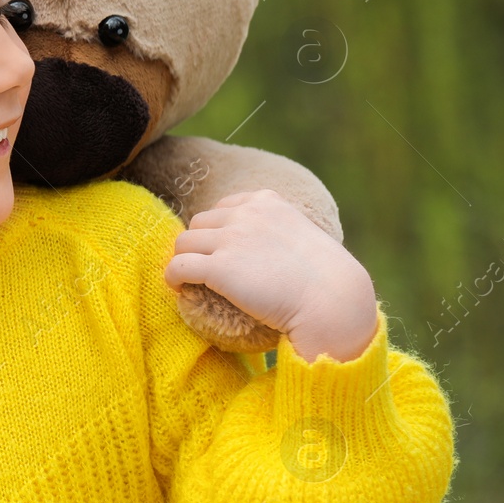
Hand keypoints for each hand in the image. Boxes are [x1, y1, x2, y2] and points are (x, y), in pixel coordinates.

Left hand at [164, 189, 378, 361]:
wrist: (331, 301)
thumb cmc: (324, 279)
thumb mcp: (302, 236)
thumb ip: (276, 231)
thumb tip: (258, 250)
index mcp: (266, 201)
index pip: (222, 207)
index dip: (216, 230)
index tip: (220, 250)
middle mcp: (246, 214)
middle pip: (198, 223)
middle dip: (199, 245)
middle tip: (203, 269)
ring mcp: (231, 238)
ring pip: (183, 243)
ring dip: (184, 260)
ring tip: (189, 280)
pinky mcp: (220, 267)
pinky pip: (178, 266)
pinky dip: (172, 277)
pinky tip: (179, 289)